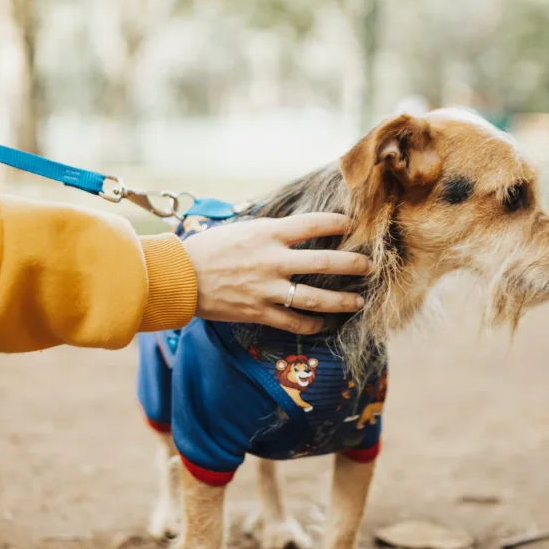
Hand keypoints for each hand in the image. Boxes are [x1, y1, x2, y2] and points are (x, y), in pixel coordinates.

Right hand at [183, 213, 367, 332]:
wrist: (178, 276)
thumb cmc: (206, 248)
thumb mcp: (241, 229)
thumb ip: (270, 231)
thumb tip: (295, 229)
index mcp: (268, 233)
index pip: (314, 224)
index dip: (339, 224)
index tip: (353, 225)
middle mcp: (273, 260)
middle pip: (325, 262)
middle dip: (353, 264)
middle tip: (370, 266)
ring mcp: (268, 288)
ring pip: (316, 298)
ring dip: (342, 300)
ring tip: (359, 301)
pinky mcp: (259, 312)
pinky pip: (295, 322)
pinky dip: (313, 324)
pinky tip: (325, 323)